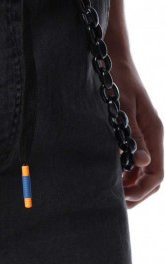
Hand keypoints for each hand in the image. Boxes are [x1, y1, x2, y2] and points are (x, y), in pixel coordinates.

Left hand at [111, 55, 163, 207]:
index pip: (156, 173)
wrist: (111, 62)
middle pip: (151, 176)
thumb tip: (142, 163)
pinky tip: (108, 176)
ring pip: (141, 171)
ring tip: (109, 192)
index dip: (142, 189)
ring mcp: (141, 137)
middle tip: (114, 202)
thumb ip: (132, 136)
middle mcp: (150, 138)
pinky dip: (122, 172)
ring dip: (128, 184)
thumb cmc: (116, 82)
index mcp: (153, 133)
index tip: (123, 198)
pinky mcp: (130, 134)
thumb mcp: (122, 109)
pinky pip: (131, 161)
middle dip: (136, 193)